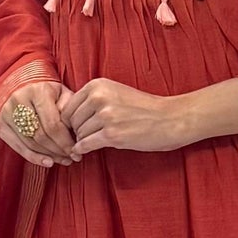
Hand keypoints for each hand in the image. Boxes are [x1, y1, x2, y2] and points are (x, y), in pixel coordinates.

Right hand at [0, 79, 81, 166]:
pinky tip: (48, 162)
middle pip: (40, 136)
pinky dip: (34, 157)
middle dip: (58, 150)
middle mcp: (18, 100)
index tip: (76, 151)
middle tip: (71, 158)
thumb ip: (69, 111)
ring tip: (63, 160)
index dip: (65, 142)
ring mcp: (6, 113)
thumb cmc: (50, 93)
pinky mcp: (0, 125)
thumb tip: (74, 135)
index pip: (52, 124)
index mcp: (37, 91)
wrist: (25, 86)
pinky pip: (18, 147)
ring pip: (30, 143)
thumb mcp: (64, 95)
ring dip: (48, 155)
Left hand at [60, 77, 189, 155]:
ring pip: (79, 134)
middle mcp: (99, 97)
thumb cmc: (144, 108)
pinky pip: (86, 145)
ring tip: (92, 143)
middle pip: (71, 121)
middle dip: (75, 132)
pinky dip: (83, 150)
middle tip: (83, 139)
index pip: (69, 106)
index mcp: (98, 85)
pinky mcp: (111, 134)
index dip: (70, 120)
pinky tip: (85, 152)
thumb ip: (93, 100)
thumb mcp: (116, 93)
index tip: (77, 128)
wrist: (170, 119)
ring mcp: (105, 116)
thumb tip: (67, 117)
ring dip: (83, 141)